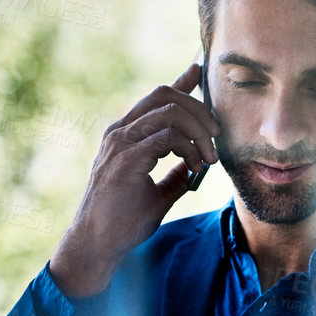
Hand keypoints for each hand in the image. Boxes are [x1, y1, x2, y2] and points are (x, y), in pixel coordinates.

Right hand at [48, 62, 219, 297]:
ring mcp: (120, 144)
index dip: (180, 82)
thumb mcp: (156, 193)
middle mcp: (119, 133)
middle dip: (198, 108)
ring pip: (168, 112)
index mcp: (125, 136)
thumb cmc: (123, 222)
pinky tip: (196, 167)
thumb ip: (174, 174)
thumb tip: (194, 165)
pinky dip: (188, 148)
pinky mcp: (126, 161)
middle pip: (164, 95)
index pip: (155, 98)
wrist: (98, 244)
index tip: (199, 71)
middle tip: (216, 134)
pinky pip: (165, 138)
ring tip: (210, 157)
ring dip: (198, 131)